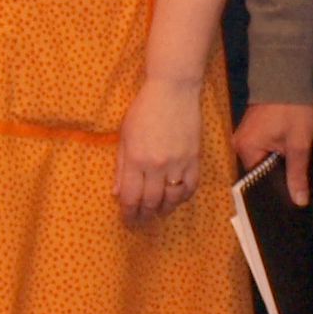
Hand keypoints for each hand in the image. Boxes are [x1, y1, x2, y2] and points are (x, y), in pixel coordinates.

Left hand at [114, 75, 202, 221]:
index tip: (127, 220)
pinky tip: (176, 199)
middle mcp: (157, 165)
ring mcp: (178, 163)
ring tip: (158, 213)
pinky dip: (183, 197)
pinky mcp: (195, 159)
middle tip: (141, 221)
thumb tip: (117, 193)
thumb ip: (121, 167)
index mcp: (136, 159)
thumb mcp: (125, 136)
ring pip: (172, 199)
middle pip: (151, 201)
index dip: (129, 213)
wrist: (173, 91)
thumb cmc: (143, 110)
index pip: (131, 197)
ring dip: (164, 210)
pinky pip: (191, 187)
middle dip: (144, 215)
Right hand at [232, 100, 312, 207]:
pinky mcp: (251, 130)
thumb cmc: (292, 110)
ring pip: (260, 161)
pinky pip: (261, 150)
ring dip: (275, 164)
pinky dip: (273, 154)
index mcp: (245, 149)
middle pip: (258, 171)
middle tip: (294, 187)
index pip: (257, 180)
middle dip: (276, 176)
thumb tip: (299, 202)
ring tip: (291, 172)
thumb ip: (297, 174)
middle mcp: (239, 144)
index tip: (288, 199)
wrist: (287, 77)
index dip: (274, 189)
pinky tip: (285, 156)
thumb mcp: (299, 144)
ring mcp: (244, 136)